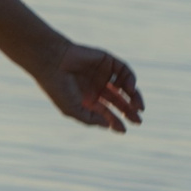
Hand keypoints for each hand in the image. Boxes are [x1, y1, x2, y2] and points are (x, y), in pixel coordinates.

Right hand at [29, 41, 144, 132]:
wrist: (52, 62)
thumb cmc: (58, 87)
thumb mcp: (72, 109)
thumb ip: (90, 119)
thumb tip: (107, 125)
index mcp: (87, 99)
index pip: (106, 112)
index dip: (115, 121)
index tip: (124, 130)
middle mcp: (97, 87)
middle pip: (118, 101)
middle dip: (128, 111)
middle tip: (138, 121)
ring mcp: (103, 74)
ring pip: (125, 87)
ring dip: (134, 97)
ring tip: (138, 107)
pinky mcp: (108, 61)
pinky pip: (124, 71)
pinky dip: (130, 80)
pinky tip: (129, 89)